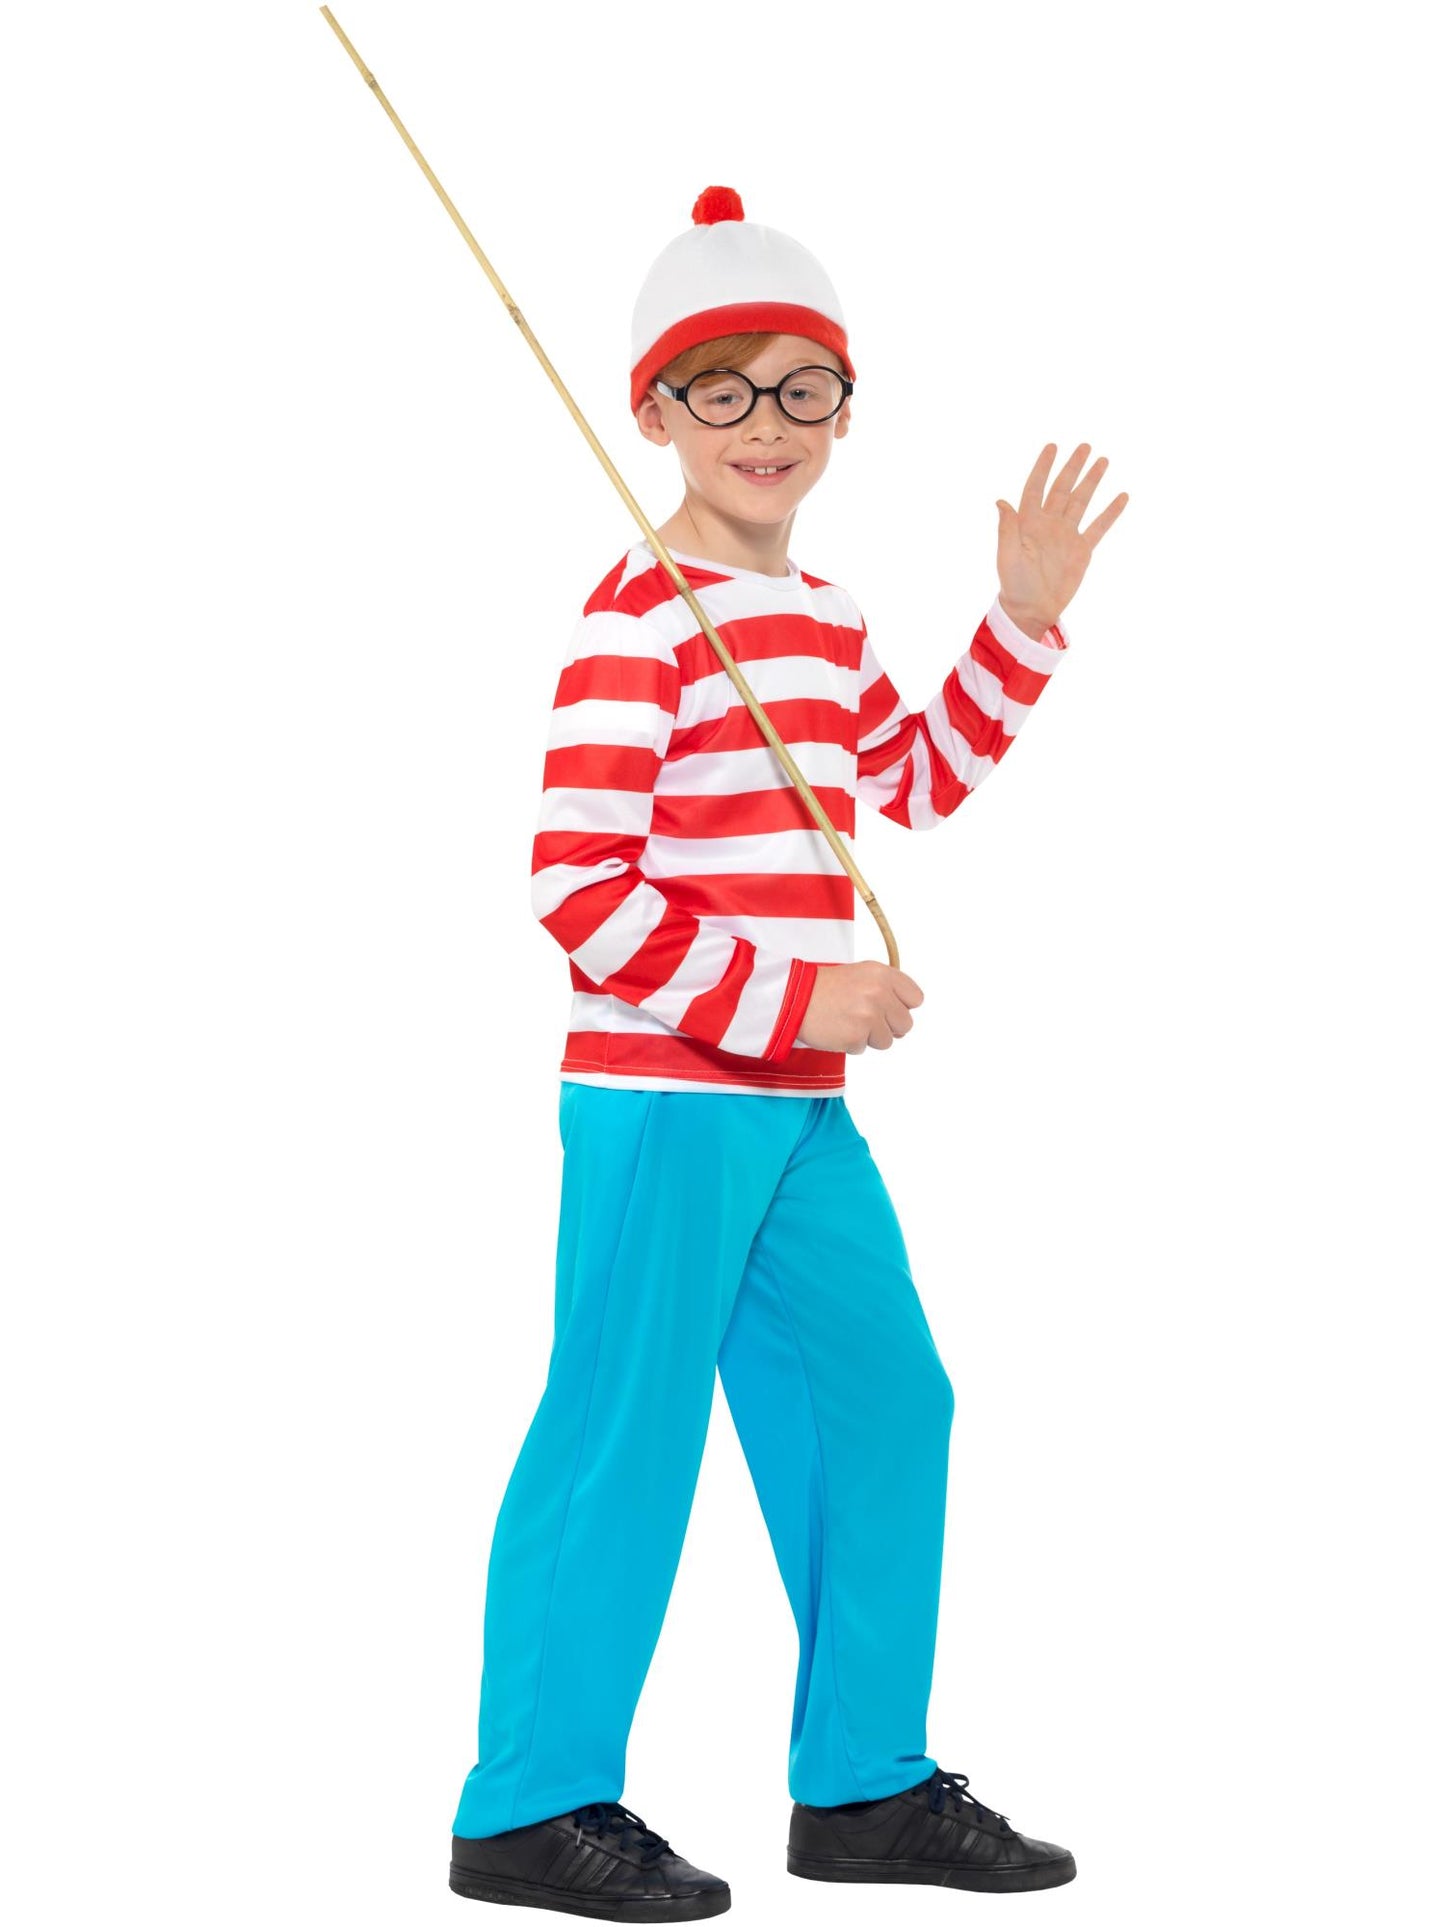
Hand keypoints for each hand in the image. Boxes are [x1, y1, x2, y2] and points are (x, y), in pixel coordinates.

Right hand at [797, 962, 924, 1055]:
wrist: (793, 996)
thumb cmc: (825, 986)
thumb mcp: (861, 974)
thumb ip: (886, 989)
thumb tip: (903, 1019)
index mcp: (883, 974)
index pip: (915, 998)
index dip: (901, 1006)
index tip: (887, 1008)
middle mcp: (879, 993)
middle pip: (905, 1023)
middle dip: (887, 1025)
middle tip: (863, 1017)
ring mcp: (869, 1016)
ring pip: (887, 1040)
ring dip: (869, 1036)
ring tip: (847, 1021)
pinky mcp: (856, 1036)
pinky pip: (863, 1048)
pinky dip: (851, 1044)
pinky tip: (836, 1028)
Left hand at [996, 443, 1127, 634]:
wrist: (1032, 609)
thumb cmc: (1014, 584)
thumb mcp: (1007, 556)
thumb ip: (1007, 529)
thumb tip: (1001, 501)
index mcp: (1029, 522)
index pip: (1036, 487)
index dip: (1043, 467)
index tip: (1052, 447)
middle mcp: (1049, 524)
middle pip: (1062, 488)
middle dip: (1073, 467)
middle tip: (1085, 446)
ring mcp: (1067, 535)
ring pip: (1081, 502)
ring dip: (1091, 481)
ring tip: (1103, 461)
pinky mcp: (1082, 550)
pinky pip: (1099, 527)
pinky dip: (1110, 512)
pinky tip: (1122, 496)